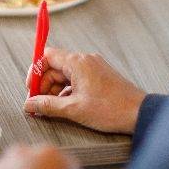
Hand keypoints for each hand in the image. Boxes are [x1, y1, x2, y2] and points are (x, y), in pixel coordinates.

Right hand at [24, 47, 145, 133]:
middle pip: (54, 66)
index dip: (35, 71)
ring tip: (52, 108)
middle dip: (44, 85)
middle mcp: (85, 60)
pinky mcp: (98, 75)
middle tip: (38, 104)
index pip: (47, 56)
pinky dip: (67, 91)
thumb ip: (48, 105)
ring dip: (55, 90)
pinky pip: (76, 79)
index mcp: (78, 62)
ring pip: (65, 74)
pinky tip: (66, 106)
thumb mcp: (74, 109)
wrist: (138, 113)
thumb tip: (30, 104)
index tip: (31, 89)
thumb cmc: (110, 109)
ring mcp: (93, 67)